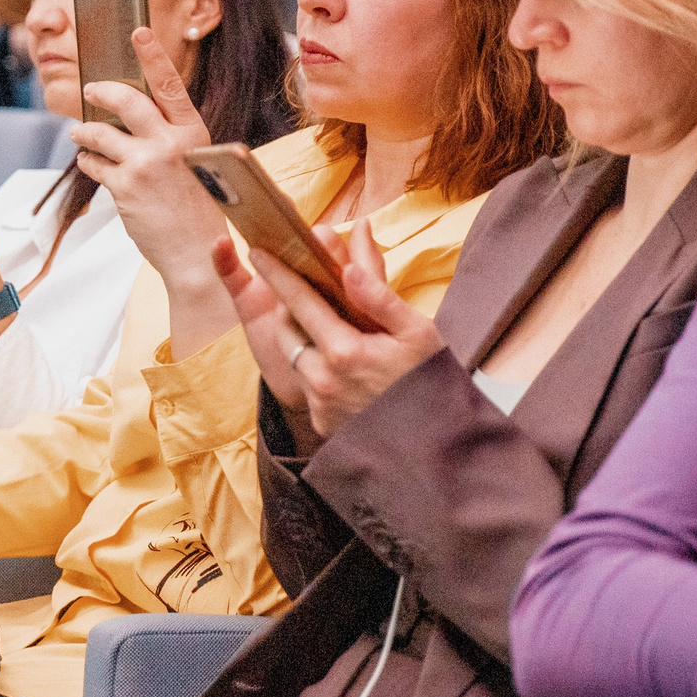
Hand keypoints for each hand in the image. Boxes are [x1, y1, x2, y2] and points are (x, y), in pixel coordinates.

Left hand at [73, 27, 222, 284]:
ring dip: (84, 131)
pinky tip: (90, 163)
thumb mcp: (198, 164)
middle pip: (127, 100)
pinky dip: (88, 161)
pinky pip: (94, 164)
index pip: (170, 85)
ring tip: (79, 134)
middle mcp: (170, 143)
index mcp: (194, 134)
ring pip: (100, 132)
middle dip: (102, 91)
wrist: (199, 253)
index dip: (153, 56)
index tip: (139, 32)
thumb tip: (137, 117)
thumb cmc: (199, 211)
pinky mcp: (125, 187)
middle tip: (90, 89)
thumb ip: (171, 138)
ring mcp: (145, 164)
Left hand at [215, 223, 440, 448]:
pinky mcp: (321, 423)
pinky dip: (316, 368)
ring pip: (294, 357)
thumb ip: (379, 298)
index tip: (257, 251)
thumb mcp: (417, 332)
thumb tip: (348, 268)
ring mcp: (319, 405)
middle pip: (287, 330)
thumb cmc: (432, 381)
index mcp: (345, 352)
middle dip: (288, 306)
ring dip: (302, 337)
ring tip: (327, 326)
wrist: (439, 445)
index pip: (299, 302)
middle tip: (303, 289)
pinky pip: (307, 385)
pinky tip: (343, 366)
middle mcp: (322, 380)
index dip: (277, 274)